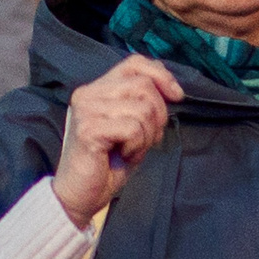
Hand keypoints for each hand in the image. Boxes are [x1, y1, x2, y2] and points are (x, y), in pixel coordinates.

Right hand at [54, 55, 180, 225]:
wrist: (81, 195)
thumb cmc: (108, 163)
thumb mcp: (132, 126)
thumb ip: (144, 104)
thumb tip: (172, 90)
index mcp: (97, 89)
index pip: (134, 63)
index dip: (161, 75)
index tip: (177, 96)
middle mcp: (88, 93)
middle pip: (143, 85)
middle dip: (158, 114)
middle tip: (146, 139)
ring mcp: (86, 110)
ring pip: (142, 108)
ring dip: (147, 135)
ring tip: (131, 149)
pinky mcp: (88, 129)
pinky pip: (133, 128)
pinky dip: (137, 146)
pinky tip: (123, 155)